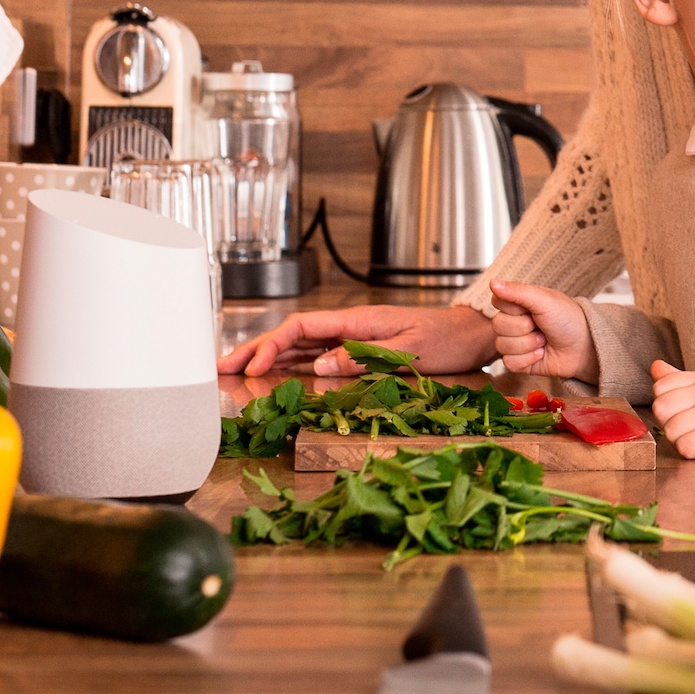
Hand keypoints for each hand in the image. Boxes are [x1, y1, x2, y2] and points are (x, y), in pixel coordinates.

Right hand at [216, 304, 496, 377]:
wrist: (473, 334)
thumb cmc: (448, 340)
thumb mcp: (410, 352)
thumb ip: (364, 358)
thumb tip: (320, 366)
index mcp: (359, 320)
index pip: (303, 327)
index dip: (273, 346)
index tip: (253, 366)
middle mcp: (351, 326)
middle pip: (293, 334)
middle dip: (256, 349)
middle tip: (221, 367)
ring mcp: (353, 337)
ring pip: (300, 344)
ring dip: (267, 357)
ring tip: (234, 371)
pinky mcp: (360, 348)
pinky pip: (318, 354)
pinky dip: (291, 363)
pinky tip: (274, 373)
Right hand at [489, 281, 597, 381]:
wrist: (584, 347)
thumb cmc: (568, 319)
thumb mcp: (545, 300)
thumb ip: (518, 291)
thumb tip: (492, 282)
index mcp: (518, 303)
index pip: (497, 301)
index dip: (514, 307)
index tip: (531, 308)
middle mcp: (514, 322)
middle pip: (498, 325)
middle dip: (524, 327)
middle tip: (541, 326)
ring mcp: (515, 342)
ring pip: (502, 345)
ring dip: (528, 344)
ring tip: (544, 340)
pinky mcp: (518, 362)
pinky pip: (509, 363)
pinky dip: (528, 360)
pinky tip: (541, 354)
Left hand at [649, 360, 694, 482]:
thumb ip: (677, 381)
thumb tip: (655, 366)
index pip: (660, 387)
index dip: (666, 406)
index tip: (683, 412)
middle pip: (661, 408)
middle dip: (669, 424)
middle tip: (690, 428)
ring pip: (670, 431)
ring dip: (679, 441)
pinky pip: (684, 446)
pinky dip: (689, 452)